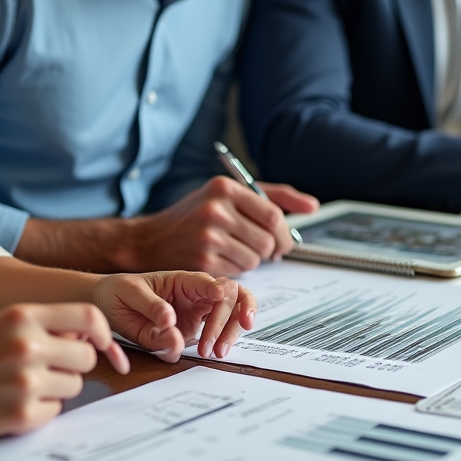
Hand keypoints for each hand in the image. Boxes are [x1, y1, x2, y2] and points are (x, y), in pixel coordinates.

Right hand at [0, 303, 129, 439]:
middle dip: (73, 363)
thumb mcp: (2, 323)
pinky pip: (56, 411)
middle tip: (46, 367)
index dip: (102, 331)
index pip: (88, 317)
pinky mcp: (22, 415)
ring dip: (57, 387)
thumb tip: (90, 337)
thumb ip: (44, 324)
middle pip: (87, 356)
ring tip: (22, 384)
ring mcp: (26, 382)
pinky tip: (13, 402)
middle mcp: (28, 346)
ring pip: (74, 385)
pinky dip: (41, 409)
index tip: (101, 342)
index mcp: (23, 317)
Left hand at [90, 271, 256, 362]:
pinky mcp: (194, 329)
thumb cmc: (118, 291)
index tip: (221, 298)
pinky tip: (216, 351)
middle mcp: (195, 294)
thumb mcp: (130, 294)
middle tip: (214, 347)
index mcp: (182, 280)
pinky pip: (220, 331)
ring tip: (216, 353)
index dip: (218, 290)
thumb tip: (172, 327)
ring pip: (233, 313)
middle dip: (227, 320)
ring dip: (231, 332)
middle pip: (230, 297)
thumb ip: (152, 310)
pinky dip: (225, 340)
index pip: (207, 282)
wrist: (106, 303)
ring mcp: (197, 312)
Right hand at [124, 175, 318, 275]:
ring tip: (231, 250)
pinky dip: (235, 269)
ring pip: (256, 258)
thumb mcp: (225, 195)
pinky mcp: (204, 262)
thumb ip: (271, 196)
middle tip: (258, 248)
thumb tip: (312, 206)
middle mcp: (216, 210)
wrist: (149, 241)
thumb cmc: (192, 217)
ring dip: (251, 259)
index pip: (272, 214)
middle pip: (268, 240)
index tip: (283, 240)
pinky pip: (239, 271)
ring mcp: (209, 237)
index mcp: (224, 188)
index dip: (284, 232)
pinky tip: (218, 260)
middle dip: (270, 249)